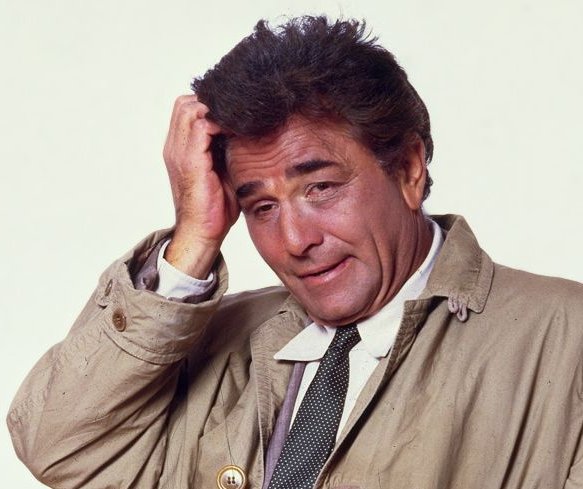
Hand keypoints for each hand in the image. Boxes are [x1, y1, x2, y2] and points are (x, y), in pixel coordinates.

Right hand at [162, 95, 238, 278]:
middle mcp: (175, 147)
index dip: (211, 106)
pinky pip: (201, 126)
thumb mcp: (224, 171)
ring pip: (191, 107)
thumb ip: (229, 148)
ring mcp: (179, 152)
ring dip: (217, 112)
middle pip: (186, 102)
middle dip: (213, 104)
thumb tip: (251, 131)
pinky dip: (221, 124)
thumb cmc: (215, 208)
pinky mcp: (190, 161)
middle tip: (237, 117)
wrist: (202, 233)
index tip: (237, 114)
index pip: (188, 108)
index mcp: (180, 149)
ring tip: (238, 124)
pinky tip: (238, 134)